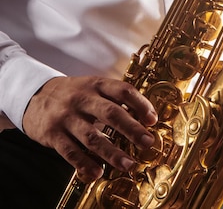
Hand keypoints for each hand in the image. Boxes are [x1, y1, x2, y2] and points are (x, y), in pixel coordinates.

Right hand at [22, 75, 157, 182]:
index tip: (153, 119)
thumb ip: (113, 98)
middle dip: (132, 129)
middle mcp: (82, 99)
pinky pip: (71, 152)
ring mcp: (66, 116)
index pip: (122, 90)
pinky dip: (85, 163)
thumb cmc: (72, 94)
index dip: (140, 104)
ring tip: (128, 164)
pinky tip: (97, 172)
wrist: (35, 95)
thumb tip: (144, 114)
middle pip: (111, 113)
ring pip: (92, 137)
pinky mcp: (53, 134)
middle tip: (147, 142)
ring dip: (112, 153)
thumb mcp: (92, 87)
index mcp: (95, 84)